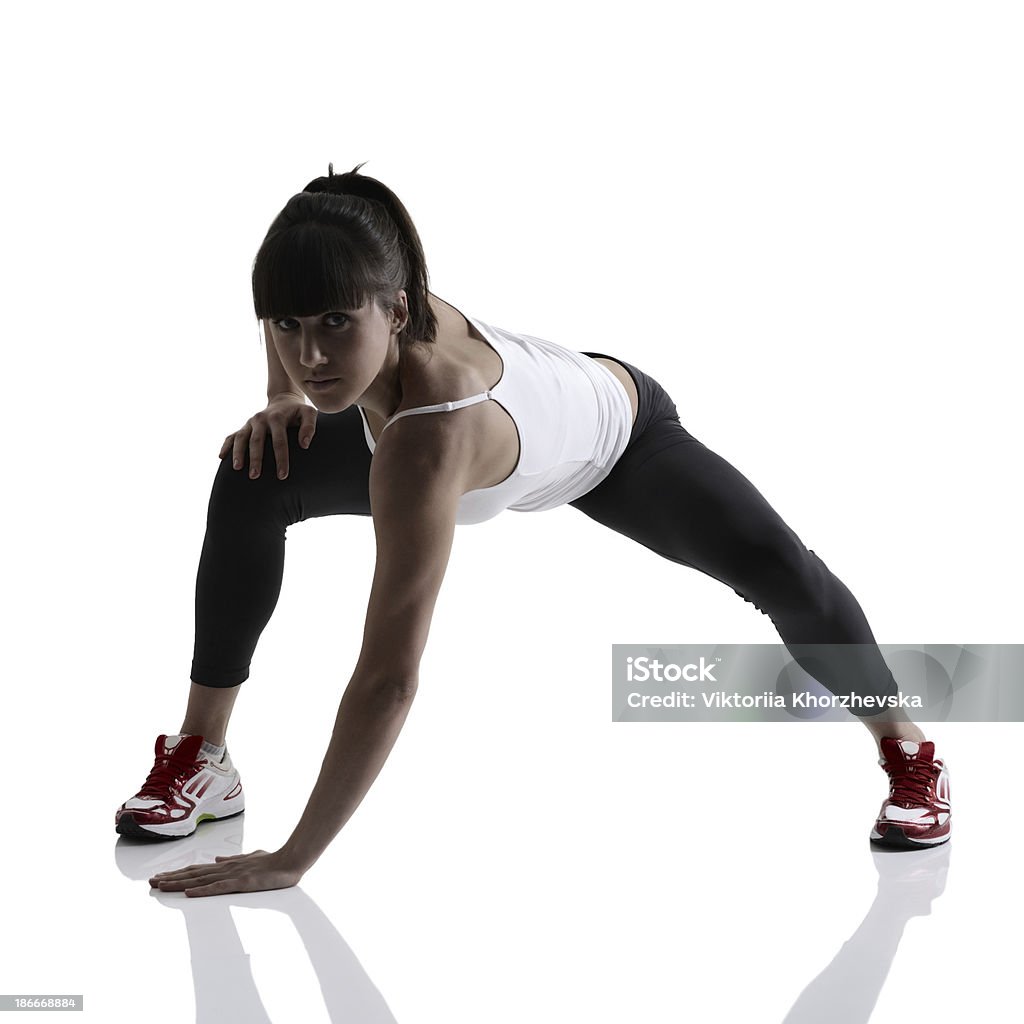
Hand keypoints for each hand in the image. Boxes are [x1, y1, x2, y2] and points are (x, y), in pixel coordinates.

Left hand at [149, 849, 302, 897]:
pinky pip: (219, 887)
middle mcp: (226, 868)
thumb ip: (233, 859)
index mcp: (227, 865)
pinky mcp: (242, 882)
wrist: (291, 860)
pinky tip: (189, 893)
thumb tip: (216, 859)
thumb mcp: (251, 858)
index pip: (197, 869)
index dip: (178, 873)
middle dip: (171, 878)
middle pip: (193, 874)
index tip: (161, 876)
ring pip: (201, 880)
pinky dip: (202, 890)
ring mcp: (233, 875)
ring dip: (179, 883)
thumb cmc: (273, 861)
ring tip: (161, 885)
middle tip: (150, 881)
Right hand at [218, 394, 316, 479]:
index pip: (279, 440)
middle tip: (255, 476)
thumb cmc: (298, 412)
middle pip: (256, 440)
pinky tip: (221, 457)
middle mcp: (261, 419)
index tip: (282, 475)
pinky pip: (232, 436)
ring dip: (238, 453)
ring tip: (237, 469)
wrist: (283, 401)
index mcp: (277, 418)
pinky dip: (226, 445)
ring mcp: (250, 423)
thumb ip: (309, 427)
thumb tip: (304, 445)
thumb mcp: (309, 413)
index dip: (281, 458)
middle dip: (255, 458)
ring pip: (241, 437)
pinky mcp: (244, 426)